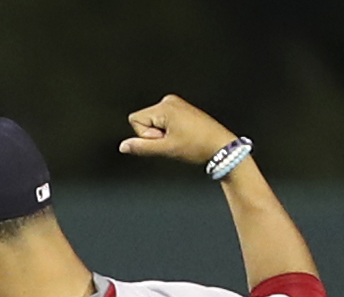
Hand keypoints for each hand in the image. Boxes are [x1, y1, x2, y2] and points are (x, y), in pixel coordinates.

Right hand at [119, 94, 237, 166]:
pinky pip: (162, 121)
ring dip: (162, 133)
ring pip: (152, 122)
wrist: (219, 146)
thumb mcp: (166, 149)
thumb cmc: (198, 145)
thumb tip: (123, 146)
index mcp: (165, 106)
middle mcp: (170, 100)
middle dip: (153, 134)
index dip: (145, 135)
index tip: (164, 139)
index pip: (135, 120)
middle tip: (173, 139)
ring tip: (179, 138)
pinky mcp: (181, 109)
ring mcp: (176, 104)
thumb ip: (141, 147)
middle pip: (143, 120)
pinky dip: (168, 130)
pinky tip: (182, 135)